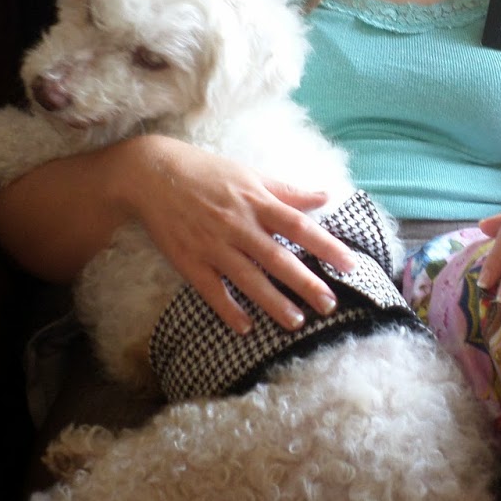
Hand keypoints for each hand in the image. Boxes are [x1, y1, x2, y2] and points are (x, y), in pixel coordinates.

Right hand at [106, 136, 360, 334]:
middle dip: (306, 283)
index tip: (350, 265)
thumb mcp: (250, 174)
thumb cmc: (206, 172)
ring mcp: (212, 245)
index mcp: (256, 202)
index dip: (326, 246)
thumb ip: (288, 191)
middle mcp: (237, 225)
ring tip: (297, 322)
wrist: (151, 174)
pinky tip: (245, 327)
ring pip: (248, 279)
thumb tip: (326, 196)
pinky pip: (212, 290)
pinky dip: (228, 308)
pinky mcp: (189, 260)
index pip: (299, 226)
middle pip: (278, 258)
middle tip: (330, 305)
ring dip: (273, 302)